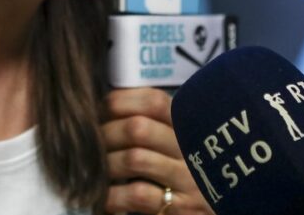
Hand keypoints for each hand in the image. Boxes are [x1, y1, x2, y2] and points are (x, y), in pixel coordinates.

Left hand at [101, 87, 214, 214]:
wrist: (213, 210)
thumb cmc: (185, 172)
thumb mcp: (176, 143)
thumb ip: (153, 124)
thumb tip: (105, 105)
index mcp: (189, 126)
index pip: (154, 100)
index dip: (120, 102)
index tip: (100, 112)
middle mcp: (190, 149)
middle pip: (139, 128)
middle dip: (105, 134)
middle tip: (90, 145)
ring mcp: (189, 180)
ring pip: (135, 159)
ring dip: (106, 165)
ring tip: (95, 171)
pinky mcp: (182, 209)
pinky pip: (138, 195)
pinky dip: (113, 196)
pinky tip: (105, 198)